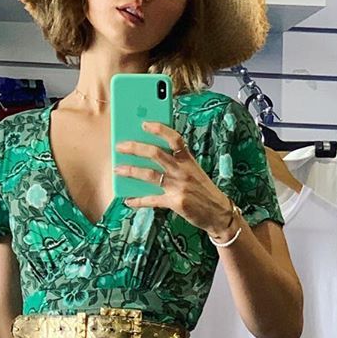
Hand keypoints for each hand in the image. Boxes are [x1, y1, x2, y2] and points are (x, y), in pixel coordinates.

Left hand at [115, 121, 235, 238]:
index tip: (144, 124)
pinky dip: (138, 201)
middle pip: (155, 153)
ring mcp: (178, 186)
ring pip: (149, 174)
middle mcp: (182, 170)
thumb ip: (176, 163)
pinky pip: (152, 200)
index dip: (159, 129)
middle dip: (135, 148)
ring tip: (117, 169)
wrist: (218, 213)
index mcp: (188, 160)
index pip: (174, 138)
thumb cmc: (203, 191)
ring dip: (130, 171)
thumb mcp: (194, 172)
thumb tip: (150, 158)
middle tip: (120, 146)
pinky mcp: (175, 202)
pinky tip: (128, 201)